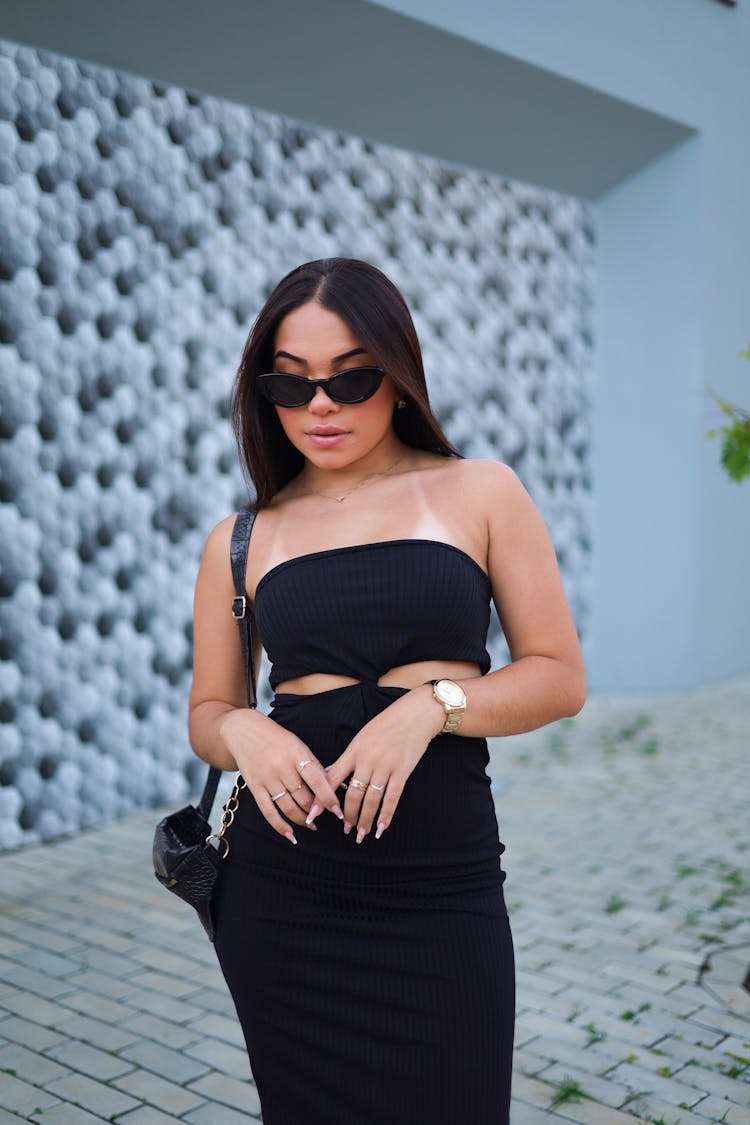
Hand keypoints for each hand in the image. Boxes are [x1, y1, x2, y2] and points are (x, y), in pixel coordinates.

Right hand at [218, 708, 343, 842]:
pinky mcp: (255, 787)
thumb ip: (313, 765)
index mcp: (296, 754)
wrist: (244, 731)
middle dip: (315, 810)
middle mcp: (281, 767)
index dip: (328, 797)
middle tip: (323, 814)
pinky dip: (280, 826)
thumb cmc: (276, 739)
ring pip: (288, 807)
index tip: (338, 811)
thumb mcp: (298, 745)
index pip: (316, 780)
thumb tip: (331, 786)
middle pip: (303, 797)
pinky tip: (291, 834)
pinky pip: (268, 812)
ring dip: (302, 819)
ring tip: (311, 824)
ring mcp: (267, 778)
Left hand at [323, 685, 444, 843]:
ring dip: (365, 819)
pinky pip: (392, 798)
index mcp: (354, 751)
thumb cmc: (387, 724)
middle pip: (352, 795)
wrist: (415, 715)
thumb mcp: (362, 737)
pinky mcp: (402, 772)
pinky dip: (386, 815)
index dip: (321, 799)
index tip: (312, 815)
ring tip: (362, 833)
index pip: (332, 779)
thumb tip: (329, 774)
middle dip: (347, 815)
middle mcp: (367, 760)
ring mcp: (385, 767)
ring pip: (371, 800)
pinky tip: (382, 828)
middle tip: (345, 829)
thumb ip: (347, 757)